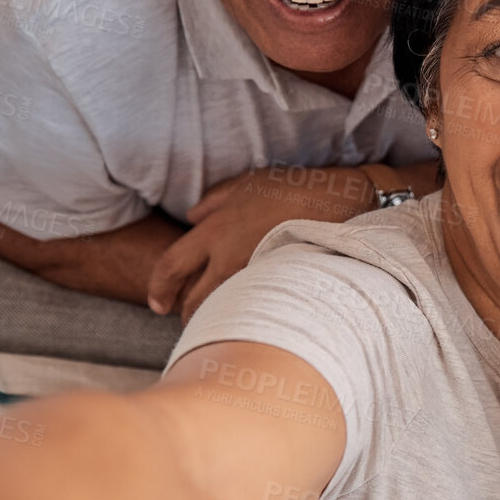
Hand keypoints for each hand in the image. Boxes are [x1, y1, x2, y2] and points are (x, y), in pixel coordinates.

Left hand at [147, 165, 375, 321]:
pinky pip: (250, 305)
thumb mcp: (248, 182)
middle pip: (193, 300)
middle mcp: (230, 257)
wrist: (342, 202)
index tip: (157, 304)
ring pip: (221, 308)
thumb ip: (214, 199)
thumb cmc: (294, 188)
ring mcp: (254, 275)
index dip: (159, 289)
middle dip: (188, 313)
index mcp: (216, 230)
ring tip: (222, 313)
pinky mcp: (278, 286)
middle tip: (190, 317)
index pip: (171, 266)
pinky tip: (251, 307)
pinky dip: (245, 309)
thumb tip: (193, 215)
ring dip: (217, 313)